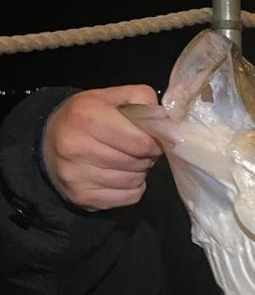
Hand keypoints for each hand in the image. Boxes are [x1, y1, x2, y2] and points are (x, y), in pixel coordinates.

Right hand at [42, 86, 161, 209]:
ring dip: (139, 172)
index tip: (152, 139)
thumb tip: (164, 121)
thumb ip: (141, 99)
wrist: (49, 143)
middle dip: (146, 156)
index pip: (140, 142)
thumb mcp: (109, 97)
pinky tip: (120, 175)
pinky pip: (128, 198)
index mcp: (86, 117)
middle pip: (137, 162)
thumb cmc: (86, 117)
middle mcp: (77, 148)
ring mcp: (77, 177)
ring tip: (128, 160)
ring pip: (134, 181)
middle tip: (139, 149)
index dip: (153, 142)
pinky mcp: (82, 198)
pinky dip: (132, 188)